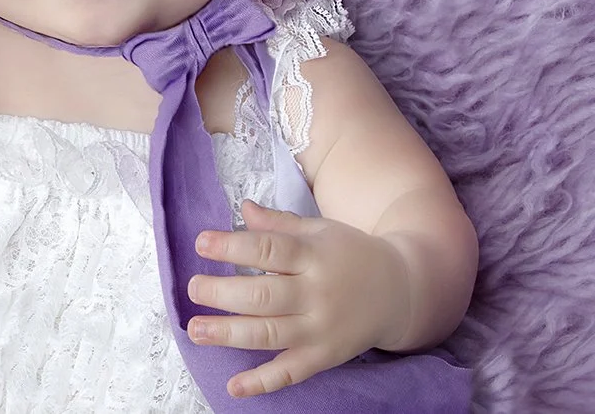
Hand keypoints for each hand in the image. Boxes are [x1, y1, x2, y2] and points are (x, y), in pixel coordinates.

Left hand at [186, 200, 410, 398]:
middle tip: (193, 288)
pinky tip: (234, 386)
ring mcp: (320, 329)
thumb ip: (280, 224)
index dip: (232, 246)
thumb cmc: (352, 255)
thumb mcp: (321, 231)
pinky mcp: (324, 357)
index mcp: (314, 256)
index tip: (201, 243)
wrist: (402, 291)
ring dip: (228, 333)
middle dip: (221, 292)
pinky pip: (290, 373)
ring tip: (195, 329)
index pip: (268, 249)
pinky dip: (262, 382)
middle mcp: (317, 294)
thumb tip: (243, 208)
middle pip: (262, 294)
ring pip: (269, 334)